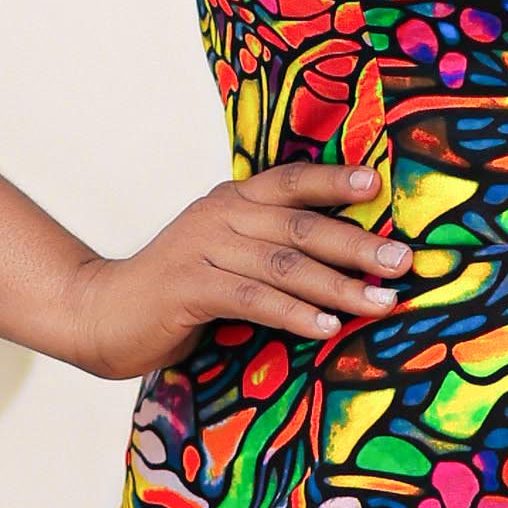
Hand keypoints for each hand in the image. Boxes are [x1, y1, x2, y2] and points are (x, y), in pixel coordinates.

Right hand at [55, 163, 416, 378]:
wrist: (104, 312)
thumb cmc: (178, 289)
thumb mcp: (226, 254)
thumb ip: (271, 247)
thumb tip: (349, 261)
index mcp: (233, 200)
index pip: (292, 181)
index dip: (335, 180)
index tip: (379, 186)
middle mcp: (219, 215)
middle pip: (299, 225)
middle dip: (357, 244)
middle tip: (403, 261)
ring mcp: (202, 248)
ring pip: (283, 264)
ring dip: (338, 285)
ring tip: (380, 303)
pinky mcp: (188, 287)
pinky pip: (251, 297)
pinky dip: (293, 312)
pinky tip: (325, 327)